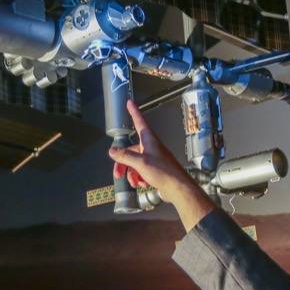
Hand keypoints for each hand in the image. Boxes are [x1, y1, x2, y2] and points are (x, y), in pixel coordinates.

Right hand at [107, 99, 215, 230]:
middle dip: (123, 163)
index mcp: (149, 140)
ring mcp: (153, 158)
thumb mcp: (140, 163)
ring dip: (131, 174)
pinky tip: (142, 184)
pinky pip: (141, 171)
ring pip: (134, 162)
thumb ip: (125, 156)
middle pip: (131, 150)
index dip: (134, 112)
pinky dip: (139, 178)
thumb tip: (112, 150)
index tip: (129, 102)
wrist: (177, 188)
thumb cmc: (162, 172)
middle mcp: (151, 147)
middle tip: (117, 174)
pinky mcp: (155, 170)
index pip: (139, 121)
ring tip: (134, 183)